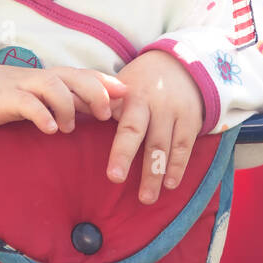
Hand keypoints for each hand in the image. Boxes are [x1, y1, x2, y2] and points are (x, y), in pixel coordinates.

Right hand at [0, 61, 126, 133]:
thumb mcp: (33, 98)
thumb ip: (60, 102)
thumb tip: (90, 113)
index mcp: (49, 78)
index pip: (85, 75)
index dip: (108, 83)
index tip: (129, 95)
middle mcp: (40, 77)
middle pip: (76, 76)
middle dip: (97, 92)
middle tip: (107, 114)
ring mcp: (22, 85)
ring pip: (55, 86)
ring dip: (68, 107)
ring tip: (69, 128)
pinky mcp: (4, 97)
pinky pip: (28, 103)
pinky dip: (42, 115)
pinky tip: (50, 129)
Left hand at [106, 50, 204, 204]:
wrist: (179, 65)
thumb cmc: (139, 82)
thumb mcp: (119, 86)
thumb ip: (99, 101)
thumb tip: (70, 113)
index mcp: (133, 97)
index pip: (127, 128)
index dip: (121, 152)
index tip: (114, 177)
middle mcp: (155, 105)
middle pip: (147, 139)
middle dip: (140, 168)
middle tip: (131, 193)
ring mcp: (175, 112)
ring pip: (166, 147)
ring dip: (157, 174)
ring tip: (147, 198)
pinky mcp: (192, 120)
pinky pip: (185, 146)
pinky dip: (178, 166)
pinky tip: (171, 185)